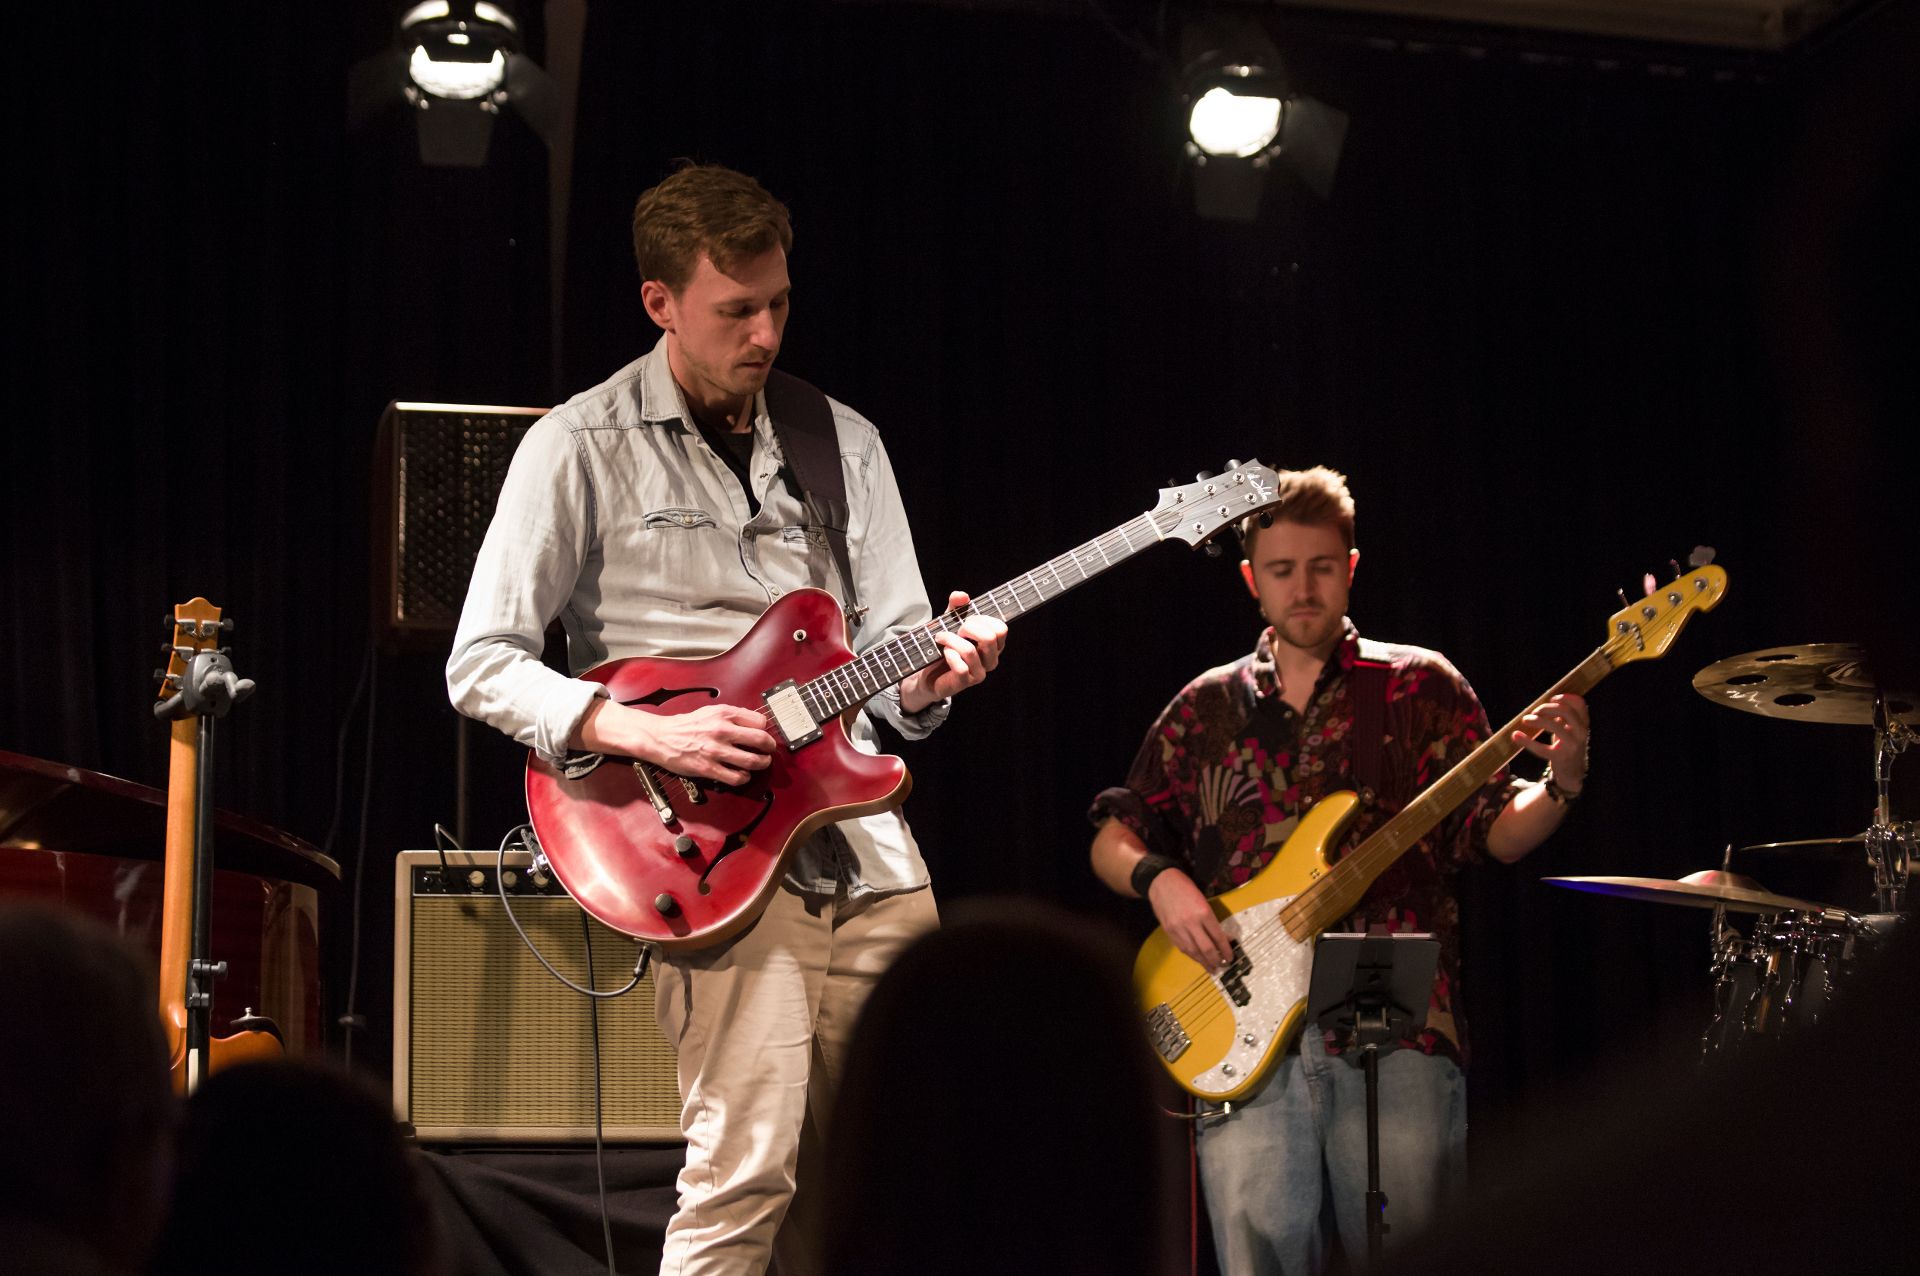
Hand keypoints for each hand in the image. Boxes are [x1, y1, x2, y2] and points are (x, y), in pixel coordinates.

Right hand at [580, 700, 775, 786]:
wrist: (661, 737)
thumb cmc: (686, 725)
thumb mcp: (710, 711)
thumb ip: (732, 715)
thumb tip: (755, 722)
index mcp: (724, 714)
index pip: (760, 721)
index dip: (765, 729)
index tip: (763, 734)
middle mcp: (722, 730)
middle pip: (761, 740)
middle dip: (769, 748)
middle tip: (768, 751)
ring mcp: (715, 750)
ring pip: (752, 761)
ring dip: (761, 764)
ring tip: (760, 764)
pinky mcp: (708, 768)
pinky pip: (736, 777)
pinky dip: (744, 778)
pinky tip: (742, 775)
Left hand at [899, 590, 1007, 712]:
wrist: (927, 672)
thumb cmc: (944, 646)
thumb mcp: (949, 622)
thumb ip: (956, 607)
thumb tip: (961, 595)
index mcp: (993, 645)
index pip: (1000, 629)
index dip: (982, 620)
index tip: (966, 620)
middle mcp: (990, 660)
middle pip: (989, 637)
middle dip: (968, 627)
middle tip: (955, 629)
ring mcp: (979, 673)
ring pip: (970, 651)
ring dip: (951, 639)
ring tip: (940, 638)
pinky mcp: (965, 683)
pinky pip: (961, 667)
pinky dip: (949, 655)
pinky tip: (944, 652)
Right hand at [1148, 869, 1234, 971]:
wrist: (1160, 881)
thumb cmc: (1185, 887)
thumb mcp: (1203, 900)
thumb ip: (1212, 919)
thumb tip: (1223, 937)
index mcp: (1203, 912)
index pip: (1218, 936)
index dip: (1226, 949)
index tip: (1231, 957)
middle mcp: (1191, 923)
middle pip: (1207, 948)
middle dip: (1216, 960)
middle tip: (1223, 966)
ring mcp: (1178, 929)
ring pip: (1194, 952)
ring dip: (1204, 962)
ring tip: (1212, 968)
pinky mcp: (1169, 932)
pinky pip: (1183, 948)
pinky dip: (1192, 956)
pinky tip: (1197, 959)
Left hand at [1510, 693, 1589, 791]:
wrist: (1572, 772)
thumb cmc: (1567, 745)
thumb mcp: (1568, 729)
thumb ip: (1561, 717)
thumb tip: (1543, 705)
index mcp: (1583, 724)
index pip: (1580, 704)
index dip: (1566, 698)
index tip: (1552, 698)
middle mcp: (1581, 733)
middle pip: (1567, 712)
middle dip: (1548, 708)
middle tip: (1535, 711)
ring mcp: (1572, 746)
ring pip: (1555, 727)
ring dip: (1538, 720)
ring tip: (1526, 719)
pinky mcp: (1560, 758)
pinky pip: (1542, 748)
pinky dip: (1527, 741)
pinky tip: (1516, 736)